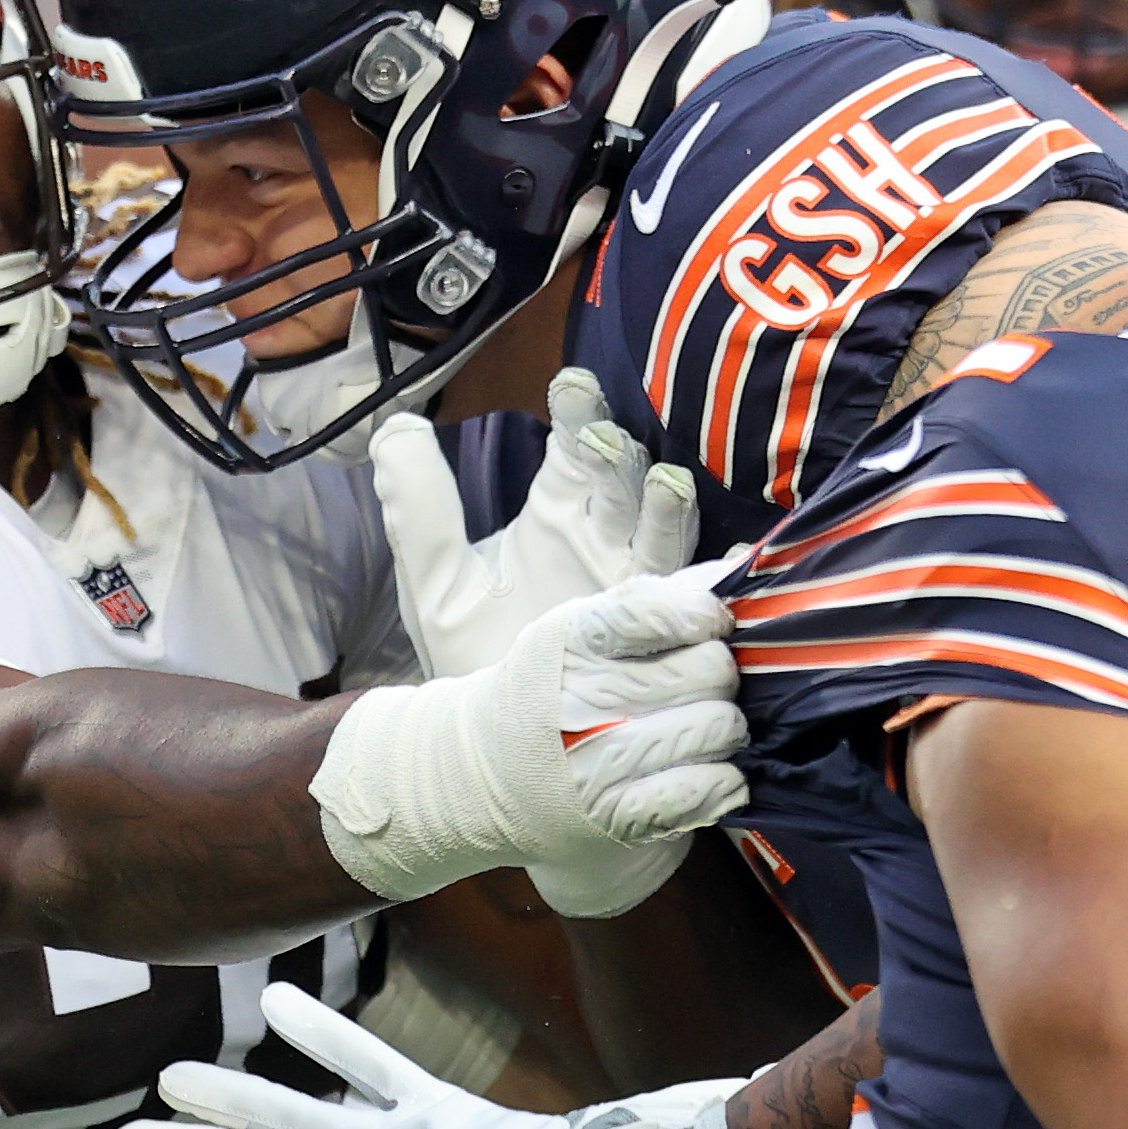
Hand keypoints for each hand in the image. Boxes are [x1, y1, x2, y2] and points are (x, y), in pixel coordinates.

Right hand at [310, 566, 749, 916]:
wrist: (481, 773)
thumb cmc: (549, 688)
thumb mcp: (580, 628)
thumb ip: (660, 596)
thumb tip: (742, 562)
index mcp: (574, 638)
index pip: (660, 611)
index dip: (706, 616)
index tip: (711, 626)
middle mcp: (585, 698)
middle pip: (709, 671)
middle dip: (721, 674)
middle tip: (707, 684)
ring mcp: (601, 762)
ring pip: (718, 728)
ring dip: (726, 728)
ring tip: (704, 728)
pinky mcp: (619, 816)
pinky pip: (705, 790)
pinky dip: (724, 780)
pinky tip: (708, 770)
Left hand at [371, 369, 701, 680]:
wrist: (499, 740)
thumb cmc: (474, 654)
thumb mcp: (436, 581)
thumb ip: (418, 509)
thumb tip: (395, 428)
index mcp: (556, 512)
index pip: (574, 446)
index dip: (580, 413)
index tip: (572, 388)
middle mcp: (606, 538)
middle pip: (624, 480)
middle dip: (618, 456)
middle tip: (602, 443)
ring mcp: (639, 585)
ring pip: (665, 529)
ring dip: (667, 504)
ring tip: (664, 484)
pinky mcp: (660, 634)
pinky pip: (697, 599)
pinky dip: (718, 578)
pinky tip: (732, 560)